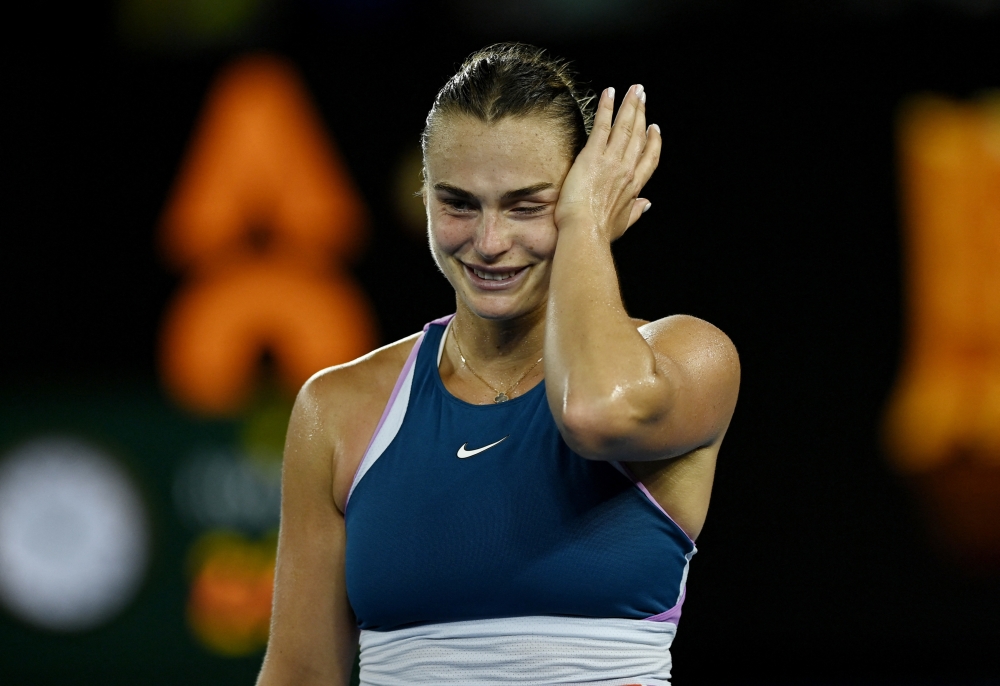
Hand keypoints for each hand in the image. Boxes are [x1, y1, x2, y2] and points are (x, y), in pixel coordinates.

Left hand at [554, 84, 660, 241]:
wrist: (585, 232)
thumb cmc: (600, 232)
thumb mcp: (623, 224)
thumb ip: (636, 212)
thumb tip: (647, 204)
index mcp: (634, 186)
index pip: (649, 157)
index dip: (653, 141)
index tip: (654, 128)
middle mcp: (626, 169)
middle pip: (639, 135)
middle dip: (642, 113)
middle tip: (643, 96)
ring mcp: (611, 160)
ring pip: (624, 126)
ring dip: (630, 105)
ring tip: (633, 89)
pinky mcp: (592, 155)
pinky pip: (602, 126)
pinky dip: (607, 107)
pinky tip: (609, 92)